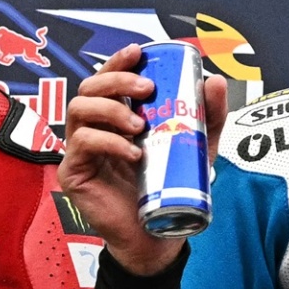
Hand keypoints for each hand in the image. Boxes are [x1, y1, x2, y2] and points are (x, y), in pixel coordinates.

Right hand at [57, 44, 227, 276]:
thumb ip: (207, 115)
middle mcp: (94, 129)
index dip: (118, 61)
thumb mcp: (196, 147)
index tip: (138, 52)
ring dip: (111, 110)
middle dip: (116, 80)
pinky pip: (81, 144)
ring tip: (140, 126)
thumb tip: (215, 80)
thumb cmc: (169, 189)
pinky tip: (132, 152)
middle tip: (146, 89)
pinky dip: (108, 141)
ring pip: (78, 110)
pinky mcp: (73, 173)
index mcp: (116, 117)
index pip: (108, 79)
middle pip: (88, 87)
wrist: (157, 236)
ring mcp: (80, 150)